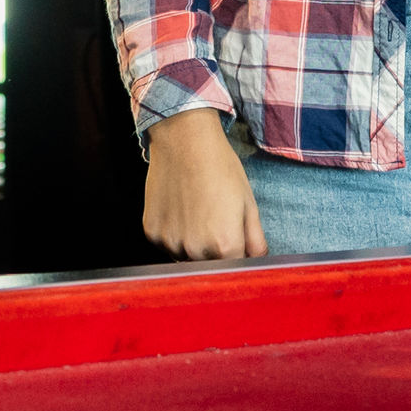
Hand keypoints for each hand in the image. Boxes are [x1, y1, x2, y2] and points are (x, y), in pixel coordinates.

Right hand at [141, 107, 264, 261]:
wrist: (185, 140)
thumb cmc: (220, 168)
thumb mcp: (248, 203)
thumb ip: (256, 240)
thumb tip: (258, 261)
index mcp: (226, 244)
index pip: (235, 269)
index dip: (238, 257)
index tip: (236, 244)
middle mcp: (196, 249)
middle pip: (210, 267)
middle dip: (216, 254)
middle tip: (215, 220)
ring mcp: (171, 242)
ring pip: (186, 258)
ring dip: (193, 247)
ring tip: (197, 213)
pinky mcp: (152, 232)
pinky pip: (166, 245)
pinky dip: (174, 235)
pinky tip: (180, 210)